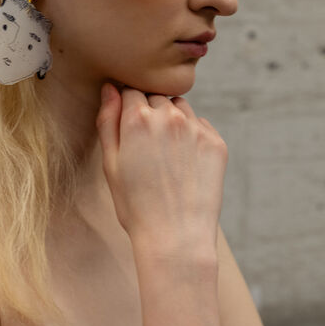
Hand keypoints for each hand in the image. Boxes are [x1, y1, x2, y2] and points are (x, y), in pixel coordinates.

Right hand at [96, 84, 227, 250]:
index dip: (125, 106)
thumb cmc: (136, 205)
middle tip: (145, 145)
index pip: (130, 90)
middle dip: (148, 112)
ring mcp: (196, 129)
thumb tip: (110, 88)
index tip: (126, 124)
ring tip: (165, 153)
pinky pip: (200, 126)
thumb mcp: (110, 164)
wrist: (176, 237)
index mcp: (137, 119)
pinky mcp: (216, 143)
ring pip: (179, 108)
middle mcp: (169, 116)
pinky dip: (191, 136)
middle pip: (155, 97)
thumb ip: (108, 121)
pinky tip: (183, 163)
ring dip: (171, 120)